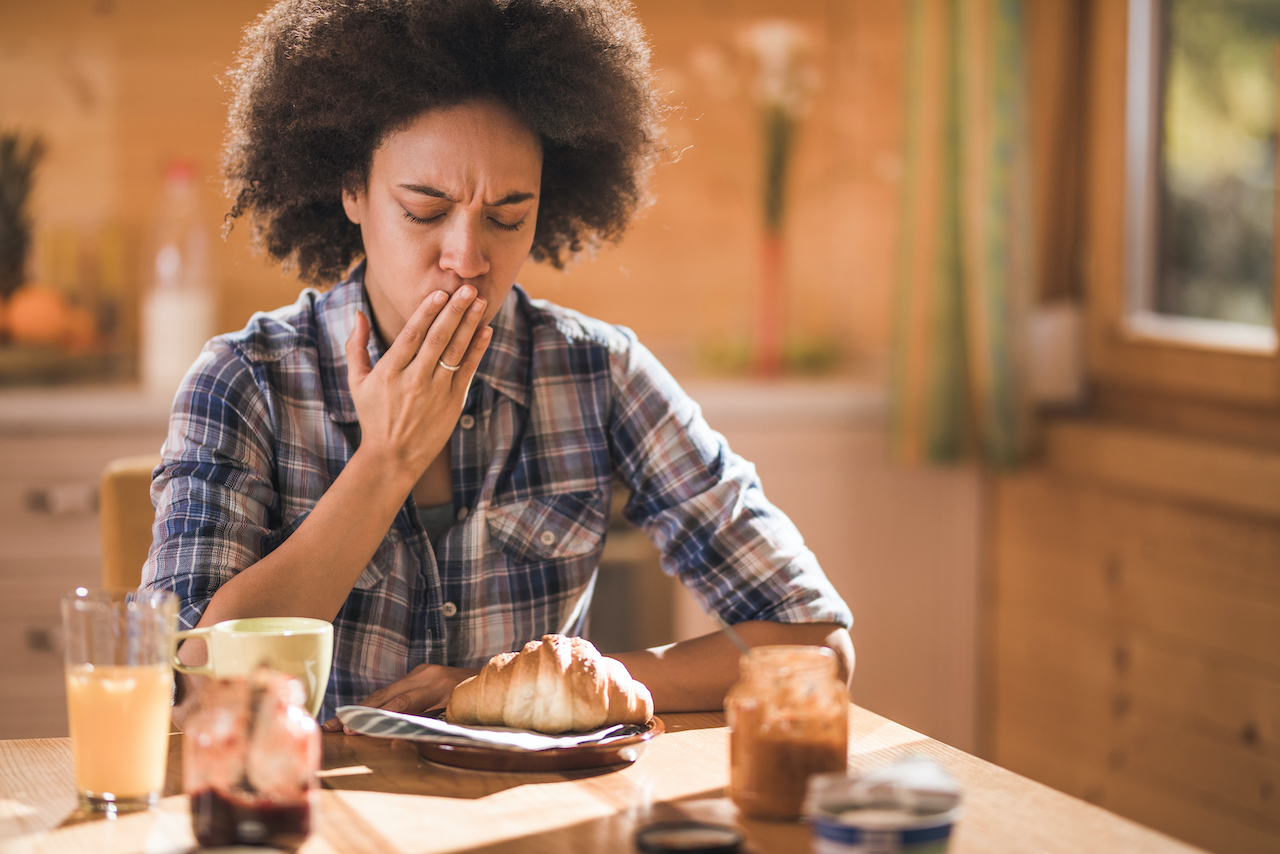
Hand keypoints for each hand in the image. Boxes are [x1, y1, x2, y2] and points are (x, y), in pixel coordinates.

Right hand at [322, 663, 479, 732]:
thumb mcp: (457, 716)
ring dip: (359, 709)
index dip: (378, 716)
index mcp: (435, 684)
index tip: (356, 728)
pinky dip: (372, 704)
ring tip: (335, 723)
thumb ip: (429, 726)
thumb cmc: (475, 702)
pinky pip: (390, 691)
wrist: (488, 679)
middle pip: (385, 695)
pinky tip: (354, 715)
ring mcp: (419, 673)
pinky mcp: (416, 675)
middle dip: (358, 712)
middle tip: (334, 727)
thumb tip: (396, 740)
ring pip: (384, 692)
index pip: (401, 702)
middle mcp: (424, 675)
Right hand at [345, 285, 492, 482]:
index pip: (411, 335)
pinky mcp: (453, 403)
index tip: (440, 293)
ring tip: (480, 301)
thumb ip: (356, 346)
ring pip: (455, 352)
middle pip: (437, 339)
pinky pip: (468, 371)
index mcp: (389, 372)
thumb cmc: (373, 415)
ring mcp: (436, 392)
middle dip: (454, 311)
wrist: (393, 456)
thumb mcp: (357, 381)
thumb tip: (359, 314)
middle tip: (468, 287)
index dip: (427, 312)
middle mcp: (414, 380)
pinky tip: (486, 331)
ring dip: (470, 325)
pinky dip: (478, 350)